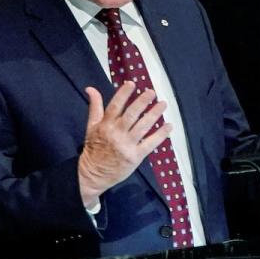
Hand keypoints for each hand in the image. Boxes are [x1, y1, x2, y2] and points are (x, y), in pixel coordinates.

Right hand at [78, 81, 171, 206]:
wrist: (93, 174)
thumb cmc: (94, 148)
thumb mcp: (90, 126)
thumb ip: (94, 107)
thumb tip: (91, 88)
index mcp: (105, 125)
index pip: (115, 106)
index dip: (123, 94)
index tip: (132, 84)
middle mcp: (116, 133)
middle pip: (131, 115)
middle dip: (142, 102)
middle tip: (152, 92)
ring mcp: (127, 145)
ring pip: (143, 127)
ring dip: (154, 114)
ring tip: (163, 104)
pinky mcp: (135, 156)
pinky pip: (150, 143)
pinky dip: (161, 134)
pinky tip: (169, 126)